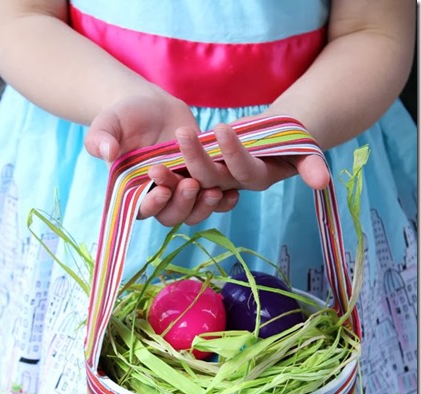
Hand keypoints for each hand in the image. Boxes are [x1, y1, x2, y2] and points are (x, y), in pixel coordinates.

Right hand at [85, 93, 233, 225]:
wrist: (155, 108)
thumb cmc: (127, 116)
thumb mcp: (109, 122)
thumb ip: (101, 137)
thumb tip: (106, 152)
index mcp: (132, 191)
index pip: (141, 211)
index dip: (153, 205)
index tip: (161, 188)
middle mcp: (157, 199)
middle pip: (171, 216)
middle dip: (182, 204)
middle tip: (191, 183)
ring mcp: (181, 194)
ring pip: (193, 214)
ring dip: (203, 206)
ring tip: (213, 190)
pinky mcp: (201, 185)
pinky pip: (213, 203)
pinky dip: (222, 203)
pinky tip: (231, 194)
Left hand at [143, 122, 330, 225]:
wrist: (274, 137)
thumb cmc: (291, 140)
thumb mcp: (303, 149)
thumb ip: (310, 164)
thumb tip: (322, 181)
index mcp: (256, 178)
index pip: (243, 170)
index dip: (234, 152)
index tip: (223, 127)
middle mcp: (233, 183)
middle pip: (213, 175)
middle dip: (197, 156)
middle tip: (183, 131)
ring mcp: (215, 178)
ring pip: (193, 177)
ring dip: (178, 164)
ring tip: (157, 144)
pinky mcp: (201, 170)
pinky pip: (183, 173)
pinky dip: (171, 167)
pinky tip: (153, 159)